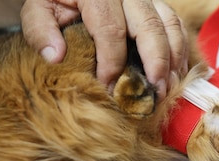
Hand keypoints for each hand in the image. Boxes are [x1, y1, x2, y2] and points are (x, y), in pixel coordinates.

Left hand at [20, 0, 188, 99]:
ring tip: (167, 87)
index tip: (109, 89)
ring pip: (168, 23)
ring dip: (173, 58)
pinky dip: (179, 48)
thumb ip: (41, 31)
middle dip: (155, 63)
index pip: (110, 30)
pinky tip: (174, 72)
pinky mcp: (155, 2)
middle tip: (154, 93)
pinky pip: (175, 22)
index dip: (112, 63)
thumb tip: (55, 57)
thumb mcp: (38, 9)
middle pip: (149, 26)